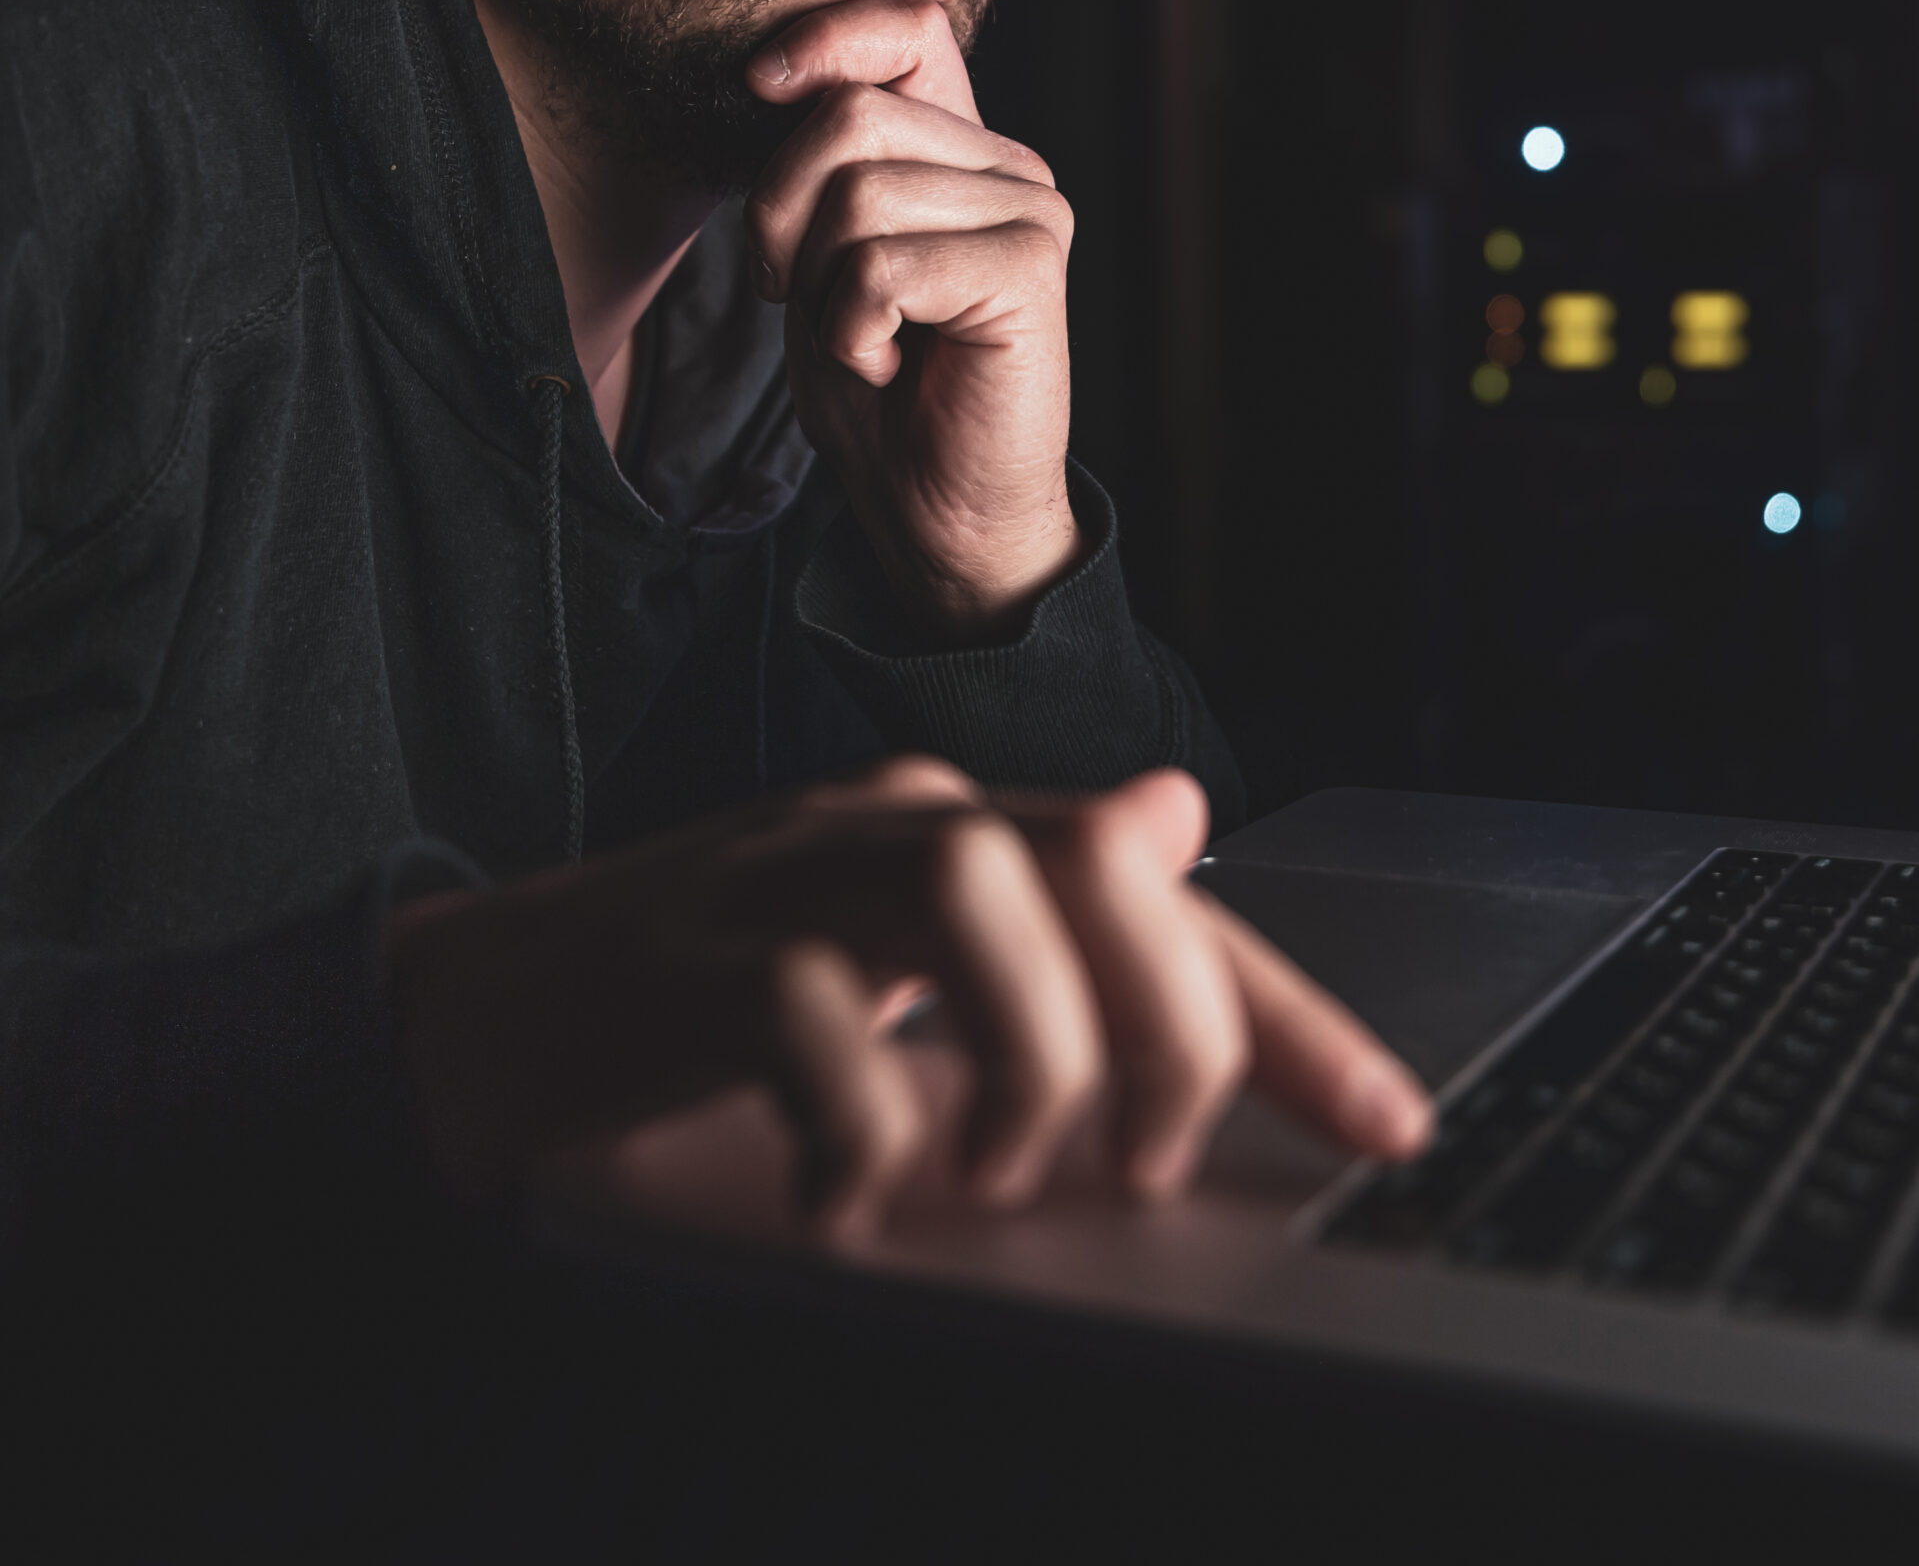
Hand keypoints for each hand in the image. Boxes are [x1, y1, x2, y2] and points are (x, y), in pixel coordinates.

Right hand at [385, 759, 1432, 1238]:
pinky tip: (847, 1201)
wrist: (464, 1015)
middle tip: (1147, 1161)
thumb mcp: (890, 963)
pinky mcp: (681, 959)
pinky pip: (813, 1011)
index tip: (1391, 1125)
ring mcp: (776, 875)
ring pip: (975, 893)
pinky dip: (861, 1126)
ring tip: (993, 1174)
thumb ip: (1033, 912)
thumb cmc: (695, 1003)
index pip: (1159, 893)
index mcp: (944, 827)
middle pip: (1088, 857)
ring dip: (1026, 1055)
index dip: (1288, 1011)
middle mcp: (879, 824)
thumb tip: (1180, 814)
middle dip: (1169, 1021)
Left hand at [741, 0, 1075, 637]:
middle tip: (812, 299)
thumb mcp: (817, 257)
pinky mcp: (1029, 268)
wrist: (937, 511)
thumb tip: (772, 73)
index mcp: (961, 146)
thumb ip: (814, 165)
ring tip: (866, 340)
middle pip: (847, 117)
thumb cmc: (876, 388)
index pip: (902, 29)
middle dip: (785, 215)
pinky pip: (882, 266)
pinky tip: (892, 364)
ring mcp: (1030, 210)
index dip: (822, 38)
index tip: (759, 86)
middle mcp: (1008, 163)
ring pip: (857, 194)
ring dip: (824, 290)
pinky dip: (853, 329)